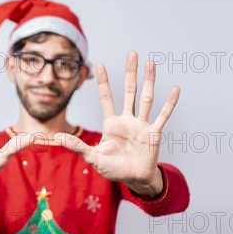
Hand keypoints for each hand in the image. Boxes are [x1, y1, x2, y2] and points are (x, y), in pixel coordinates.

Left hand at [54, 51, 179, 195]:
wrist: (133, 180)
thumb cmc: (113, 169)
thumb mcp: (93, 157)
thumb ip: (77, 147)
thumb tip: (57, 138)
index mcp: (112, 124)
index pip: (106, 98)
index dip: (103, 82)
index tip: (98, 65)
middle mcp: (127, 120)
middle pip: (129, 91)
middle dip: (130, 73)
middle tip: (132, 53)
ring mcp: (141, 125)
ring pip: (146, 98)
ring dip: (149, 81)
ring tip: (151, 63)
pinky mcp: (153, 134)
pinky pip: (163, 116)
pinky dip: (169, 103)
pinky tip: (175, 89)